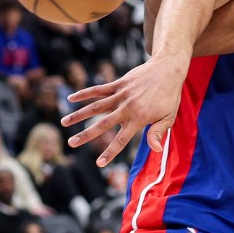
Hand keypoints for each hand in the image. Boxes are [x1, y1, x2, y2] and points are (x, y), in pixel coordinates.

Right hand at [61, 54, 190, 165]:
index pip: (122, 140)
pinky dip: (85, 93)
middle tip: (71, 143)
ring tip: (63, 122)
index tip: (99, 164)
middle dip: (86, 135)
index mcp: (139, 118)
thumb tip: (156, 150)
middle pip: (103, 124)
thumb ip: (158, 133)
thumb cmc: (170, 95)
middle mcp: (127, 107)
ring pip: (96, 106)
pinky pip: (99, 89)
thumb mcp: (169, 116)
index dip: (110, 152)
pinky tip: (71, 98)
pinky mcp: (119, 84)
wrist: (168, 69)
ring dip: (79, 114)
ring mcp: (121, 95)